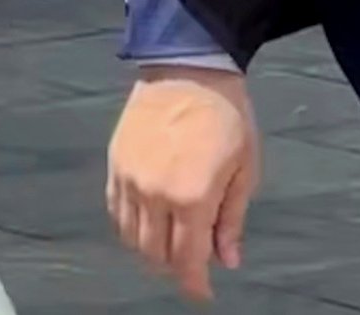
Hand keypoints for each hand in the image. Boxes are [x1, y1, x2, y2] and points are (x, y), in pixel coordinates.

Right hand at [108, 68, 260, 301]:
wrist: (188, 68)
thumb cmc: (226, 116)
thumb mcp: (244, 167)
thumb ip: (232, 219)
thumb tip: (227, 260)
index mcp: (192, 197)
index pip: (187, 261)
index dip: (195, 285)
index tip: (203, 294)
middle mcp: (155, 195)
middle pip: (156, 256)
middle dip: (176, 267)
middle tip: (194, 260)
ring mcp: (130, 181)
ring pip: (132, 240)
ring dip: (152, 250)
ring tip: (173, 239)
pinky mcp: (114, 166)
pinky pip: (116, 214)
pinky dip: (131, 228)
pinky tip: (149, 221)